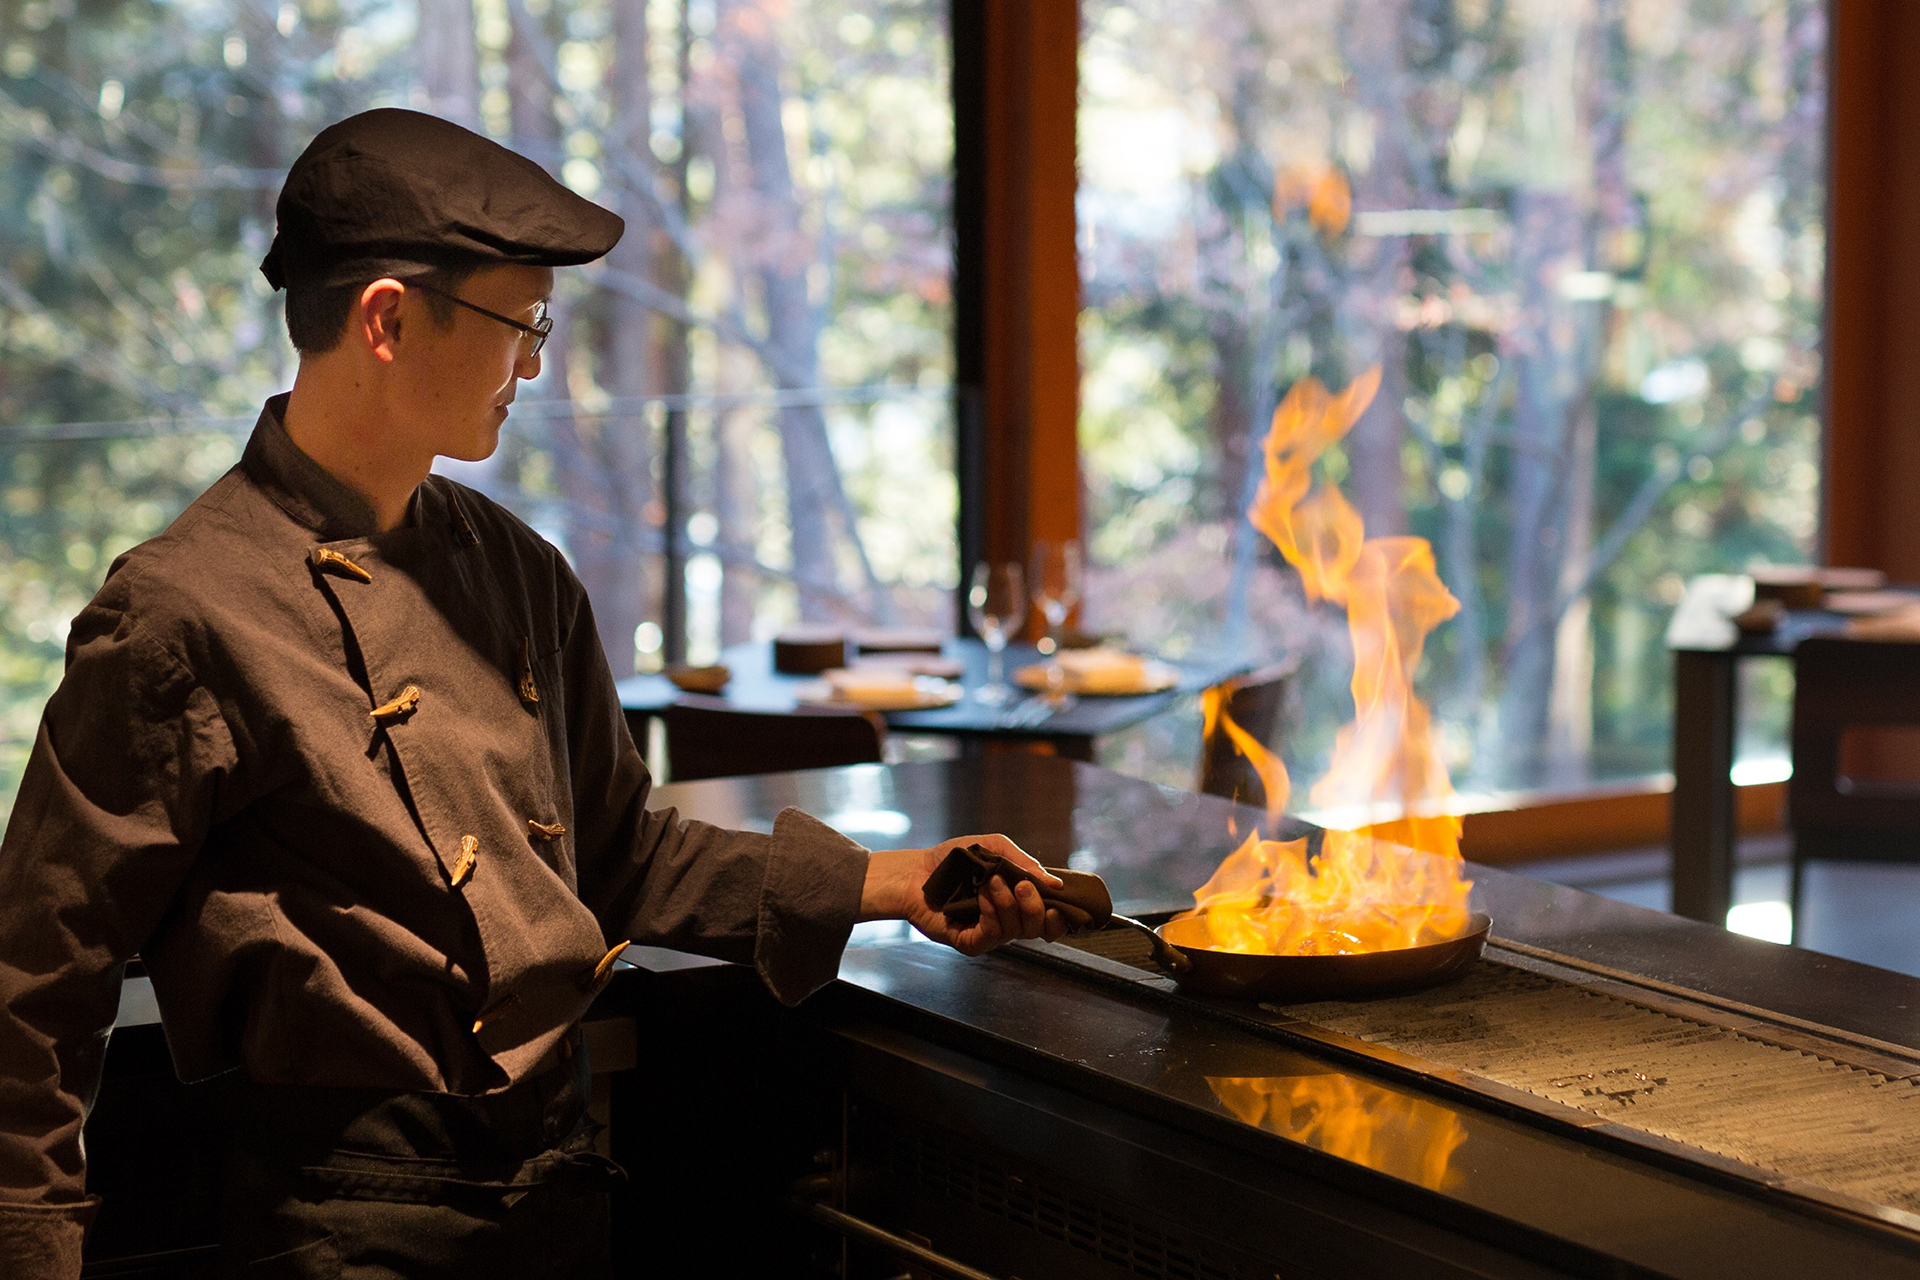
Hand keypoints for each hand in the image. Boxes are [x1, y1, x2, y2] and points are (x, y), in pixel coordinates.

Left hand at [861, 833, 1070, 955]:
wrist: (917, 870)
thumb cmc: (956, 859)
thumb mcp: (994, 849)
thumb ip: (1025, 864)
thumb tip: (1056, 884)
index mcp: (1020, 901)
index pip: (1051, 918)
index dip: (1062, 914)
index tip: (1059, 899)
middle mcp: (1009, 920)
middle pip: (1040, 928)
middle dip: (1035, 906)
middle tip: (1021, 884)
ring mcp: (990, 934)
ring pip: (1017, 931)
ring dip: (1007, 903)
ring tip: (990, 881)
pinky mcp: (970, 943)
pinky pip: (992, 937)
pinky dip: (991, 915)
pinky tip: (980, 899)